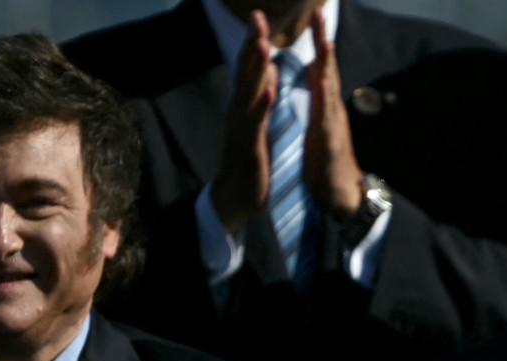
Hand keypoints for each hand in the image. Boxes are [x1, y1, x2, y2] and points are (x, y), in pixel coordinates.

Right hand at [208, 10, 278, 237]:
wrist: (236, 197)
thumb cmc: (248, 160)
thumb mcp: (256, 124)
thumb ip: (260, 99)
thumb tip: (268, 74)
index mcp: (244, 106)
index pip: (249, 68)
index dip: (254, 41)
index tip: (259, 16)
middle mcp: (239, 111)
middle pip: (246, 72)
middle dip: (252, 43)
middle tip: (257, 15)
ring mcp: (242, 128)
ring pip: (249, 92)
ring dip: (256, 68)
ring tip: (263, 43)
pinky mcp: (250, 146)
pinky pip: (257, 122)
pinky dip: (263, 104)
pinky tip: (270, 88)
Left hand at [304, 9, 365, 219]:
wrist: (340, 194)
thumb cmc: (326, 160)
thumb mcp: (319, 122)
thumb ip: (318, 97)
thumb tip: (314, 73)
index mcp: (324, 105)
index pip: (319, 66)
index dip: (316, 40)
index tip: (313, 14)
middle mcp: (332, 110)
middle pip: (328, 70)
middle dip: (324, 41)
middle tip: (320, 13)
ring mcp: (334, 126)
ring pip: (330, 91)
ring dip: (328, 67)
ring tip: (325, 42)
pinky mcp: (332, 145)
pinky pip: (327, 120)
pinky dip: (325, 103)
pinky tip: (323, 88)